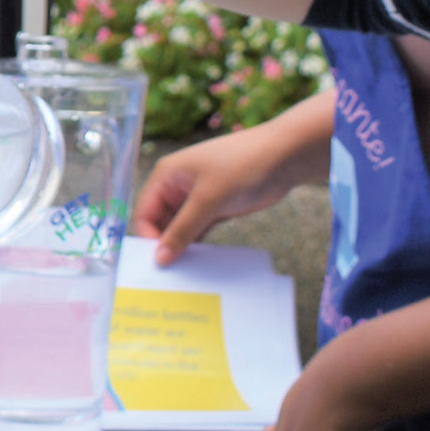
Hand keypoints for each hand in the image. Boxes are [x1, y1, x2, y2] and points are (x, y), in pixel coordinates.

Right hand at [132, 118, 317, 261]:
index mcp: (167, 176)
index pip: (144, 212)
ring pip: (179, 229)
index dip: (148, 237)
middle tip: (171, 272)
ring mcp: (196, 199)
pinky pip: (198, 231)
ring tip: (184, 271)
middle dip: (164, 245)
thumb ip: (182, 230)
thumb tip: (160, 258)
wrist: (284, 157)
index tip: (158, 263)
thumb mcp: (208, 199)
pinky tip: (199, 262)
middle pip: (159, 223)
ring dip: (181, 247)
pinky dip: (197, 245)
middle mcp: (177, 187)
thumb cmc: (242, 166)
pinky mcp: (214, 209)